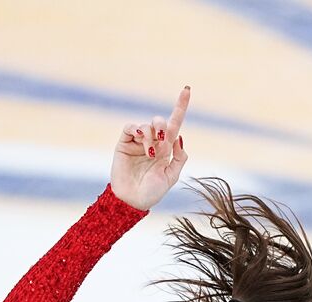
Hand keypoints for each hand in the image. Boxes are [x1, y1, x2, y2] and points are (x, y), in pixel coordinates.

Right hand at [111, 85, 191, 211]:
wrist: (132, 200)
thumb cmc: (153, 191)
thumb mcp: (171, 176)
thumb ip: (179, 158)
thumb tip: (179, 138)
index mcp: (167, 149)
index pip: (175, 124)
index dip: (180, 107)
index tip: (187, 89)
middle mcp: (153, 143)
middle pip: (160, 122)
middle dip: (162, 125)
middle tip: (161, 140)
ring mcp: (138, 142)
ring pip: (146, 125)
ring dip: (150, 135)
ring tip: (149, 153)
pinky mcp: (124, 143)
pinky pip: (130, 127)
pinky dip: (136, 128)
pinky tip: (139, 137)